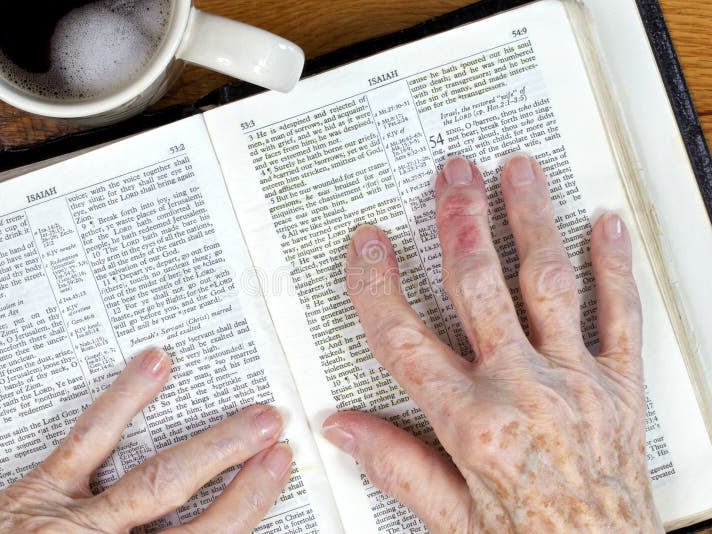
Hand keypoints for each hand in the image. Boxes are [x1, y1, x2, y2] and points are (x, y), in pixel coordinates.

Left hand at [0, 348, 291, 533]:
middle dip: (245, 484)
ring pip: (157, 483)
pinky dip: (125, 399)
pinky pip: (90, 439)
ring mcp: (76, 519)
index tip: (275, 475)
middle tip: (279, 441)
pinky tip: (156, 365)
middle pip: (197, 522)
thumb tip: (190, 521)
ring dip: (213, 447)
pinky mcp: (42, 488)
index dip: (246, 510)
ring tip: (254, 417)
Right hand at [323, 155, 661, 531]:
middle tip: (452, 176)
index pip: (405, 341)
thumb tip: (343, 429)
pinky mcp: (621, 385)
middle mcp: (522, 389)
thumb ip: (397, 464)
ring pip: (548, 284)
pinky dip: (615, 267)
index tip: (368, 247)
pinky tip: (606, 225)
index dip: (377, 288)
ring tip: (520, 172)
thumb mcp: (450, 518)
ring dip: (530, 221)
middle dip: (460, 223)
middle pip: (480, 288)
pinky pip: (621, 316)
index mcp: (472, 423)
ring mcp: (576, 381)